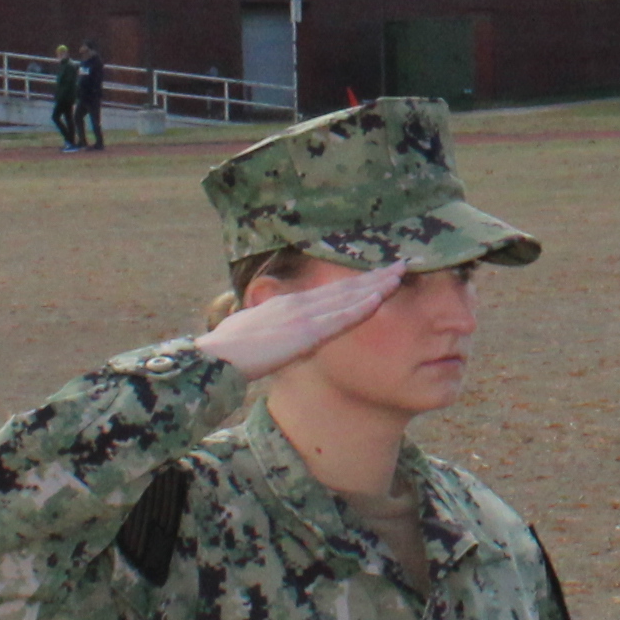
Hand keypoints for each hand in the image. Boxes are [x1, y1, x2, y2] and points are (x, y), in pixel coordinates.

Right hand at [197, 261, 403, 377]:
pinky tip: (379, 298)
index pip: (334, 289)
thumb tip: (284, 330)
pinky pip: (340, 318)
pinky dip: (361, 307)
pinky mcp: (304, 333)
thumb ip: (275, 326)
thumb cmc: (229, 347)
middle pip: (346, 287)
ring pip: (349, 296)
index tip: (381, 272)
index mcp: (291, 303)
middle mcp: (301, 303)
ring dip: (376, 285)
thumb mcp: (256, 329)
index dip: (360, 280)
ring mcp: (304, 316)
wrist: (217, 357)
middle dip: (376, 275)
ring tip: (400, 274)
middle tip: (403, 263)